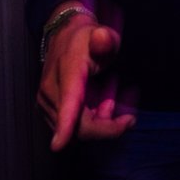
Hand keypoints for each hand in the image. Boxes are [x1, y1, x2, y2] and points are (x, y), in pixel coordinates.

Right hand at [37, 15, 133, 150]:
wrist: (65, 38)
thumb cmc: (85, 39)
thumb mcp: (101, 34)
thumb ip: (105, 39)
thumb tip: (102, 37)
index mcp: (67, 74)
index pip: (67, 103)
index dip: (64, 125)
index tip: (58, 145)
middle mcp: (52, 92)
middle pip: (79, 127)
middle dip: (108, 126)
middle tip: (130, 115)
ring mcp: (49, 105)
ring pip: (80, 129)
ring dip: (102, 119)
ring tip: (113, 94)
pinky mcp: (52, 112)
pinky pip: (76, 126)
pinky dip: (94, 118)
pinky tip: (104, 100)